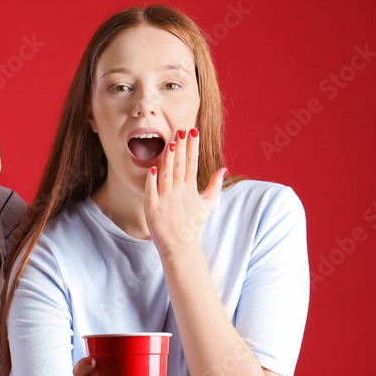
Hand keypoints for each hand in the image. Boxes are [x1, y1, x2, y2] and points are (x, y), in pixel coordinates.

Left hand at [144, 128, 226, 260]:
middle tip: (182, 130)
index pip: (192, 163)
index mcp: (191, 189)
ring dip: (168, 159)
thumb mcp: (207, 205)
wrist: (179, 246)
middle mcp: (179, 192)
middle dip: (181, 147)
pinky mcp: (152, 207)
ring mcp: (165, 199)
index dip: (192, 147)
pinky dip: (152, 180)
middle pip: (180, 165)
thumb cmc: (192, 224)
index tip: (193, 132)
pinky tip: (153, 168)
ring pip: (166, 174)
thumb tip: (224, 169)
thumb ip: (215, 186)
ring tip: (170, 143)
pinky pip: (151, 190)